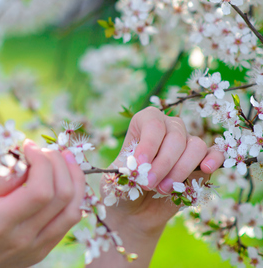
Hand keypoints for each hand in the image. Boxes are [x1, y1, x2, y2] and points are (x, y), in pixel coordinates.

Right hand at [0, 140, 85, 267]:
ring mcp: (34, 249)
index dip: (42, 161)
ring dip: (73, 179)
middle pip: (62, 196)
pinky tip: (60, 182)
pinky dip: (71, 198)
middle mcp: (23, 239)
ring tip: (61, 158)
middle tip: (41, 148)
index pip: (41, 190)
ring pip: (72, 211)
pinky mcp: (38, 253)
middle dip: (58, 163)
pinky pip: (66, 224)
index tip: (26, 145)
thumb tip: (20, 162)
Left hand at [90, 107, 225, 267]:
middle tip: (148, 184)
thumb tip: (140, 166)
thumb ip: (128, 169)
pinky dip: (214, 159)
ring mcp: (187, 144)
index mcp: (143, 123)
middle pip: (175, 136)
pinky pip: (216, 154)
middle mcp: (167, 128)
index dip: (149, 144)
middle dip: (163, 163)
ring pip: (195, 146)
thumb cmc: (123, 187)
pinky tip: (206, 169)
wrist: (134, 211)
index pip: (153, 123)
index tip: (140, 165)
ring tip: (163, 189)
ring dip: (180, 169)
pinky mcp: (202, 164)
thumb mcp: (117, 177)